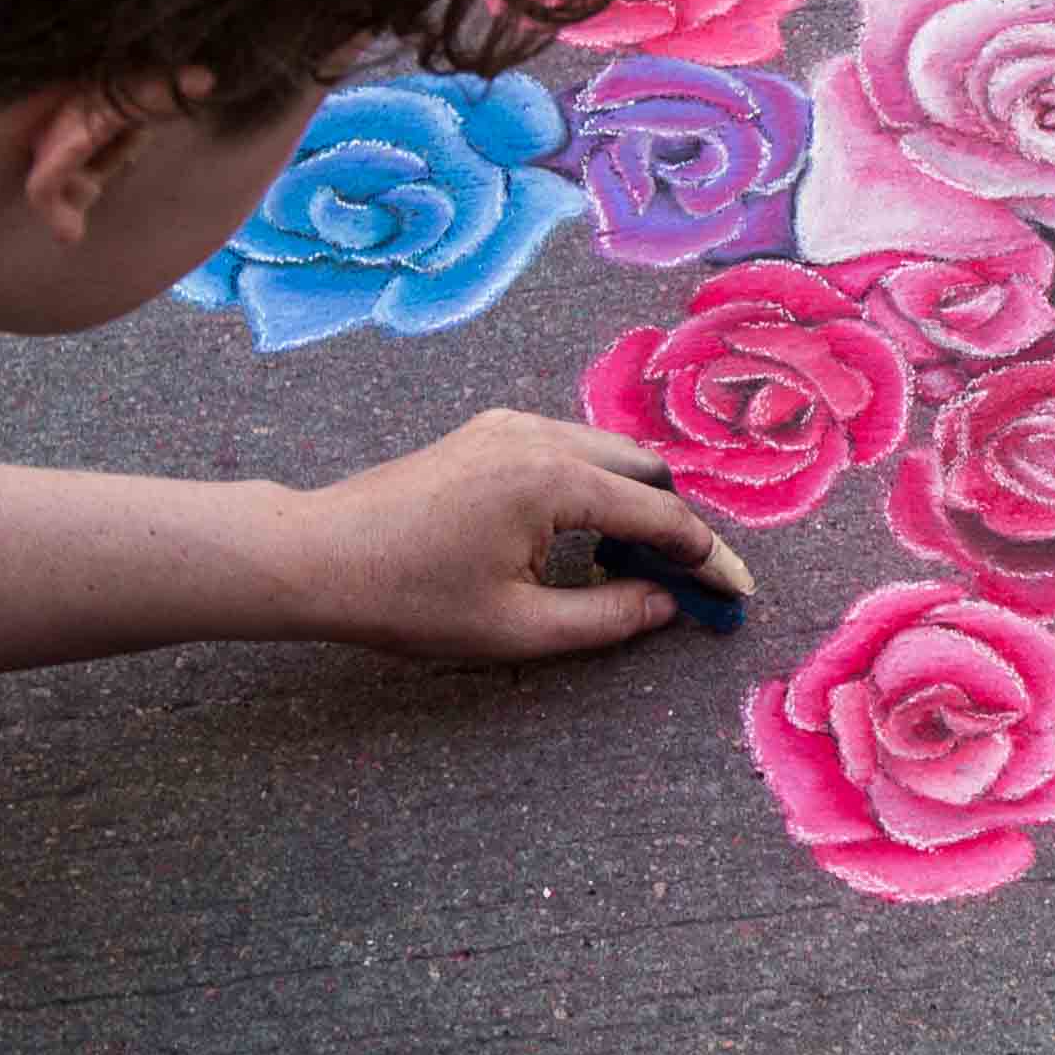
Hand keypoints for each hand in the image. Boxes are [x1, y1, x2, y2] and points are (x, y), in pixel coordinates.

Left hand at [266, 409, 751, 664]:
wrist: (318, 555)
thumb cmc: (409, 599)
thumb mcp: (516, 628)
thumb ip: (606, 618)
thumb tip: (666, 604)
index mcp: (554, 480)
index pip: (660, 515)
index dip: (706, 558)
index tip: (736, 594)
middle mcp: (540, 435)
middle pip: (644, 469)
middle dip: (676, 522)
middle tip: (691, 581)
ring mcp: (510, 425)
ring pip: (608, 454)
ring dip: (636, 501)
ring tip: (640, 565)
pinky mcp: (488, 432)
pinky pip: (570, 449)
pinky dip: (597, 486)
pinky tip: (586, 536)